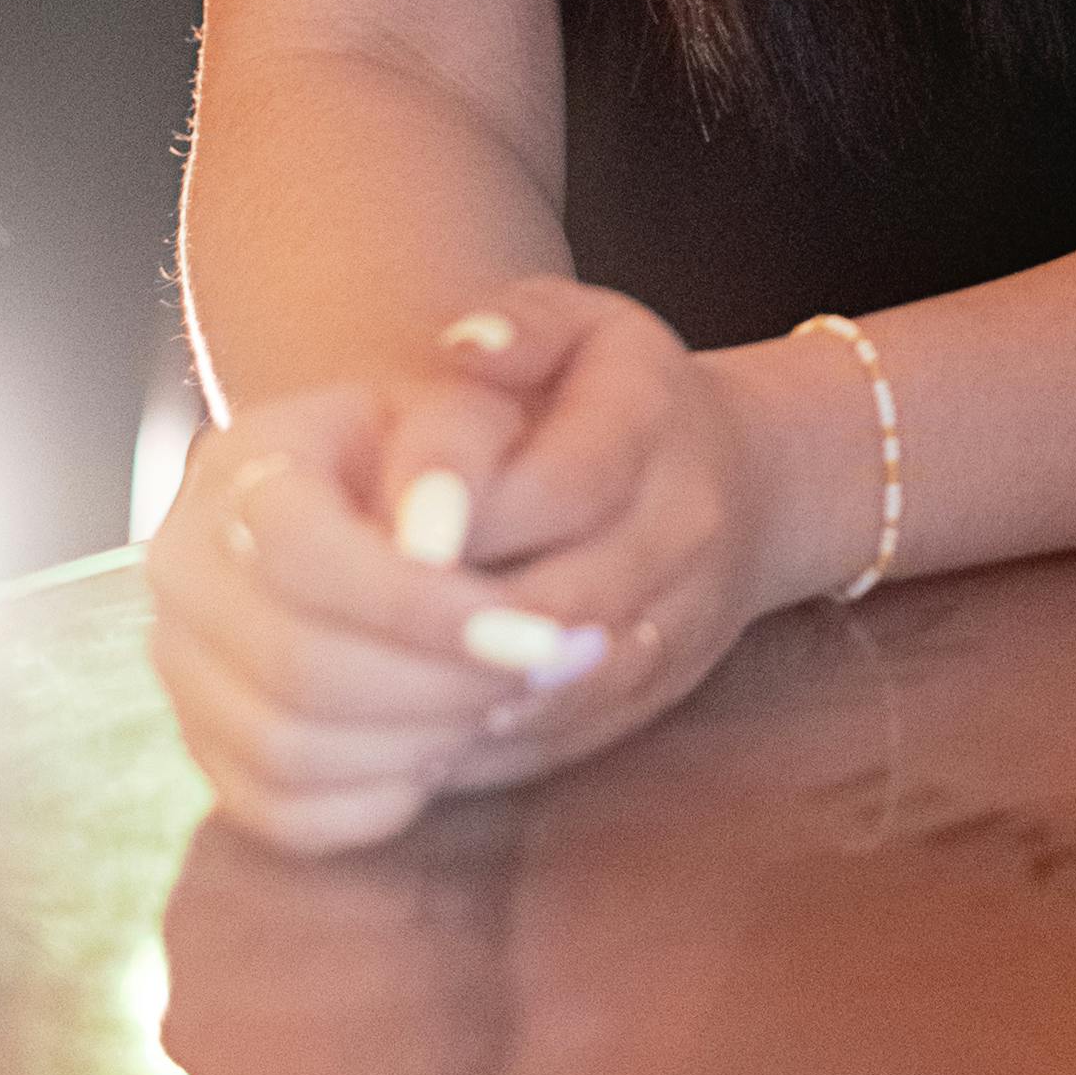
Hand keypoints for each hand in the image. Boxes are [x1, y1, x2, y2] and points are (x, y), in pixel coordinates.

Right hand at [145, 382, 525, 855]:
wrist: (368, 500)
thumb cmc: (430, 457)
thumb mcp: (456, 412)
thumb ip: (454, 452)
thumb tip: (435, 540)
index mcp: (238, 472)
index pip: (303, 557)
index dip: (424, 609)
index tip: (539, 634)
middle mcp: (183, 571)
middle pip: (297, 666)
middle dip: (443, 687)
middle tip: (546, 678)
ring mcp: (183, 671)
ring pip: (290, 750)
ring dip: (422, 743)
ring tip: (507, 706)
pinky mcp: (207, 751)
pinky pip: (286, 814)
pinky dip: (380, 798)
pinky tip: (445, 747)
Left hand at [359, 279, 778, 797]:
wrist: (737, 485)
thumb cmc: (615, 397)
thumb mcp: (581, 325)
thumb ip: (520, 326)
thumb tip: (464, 350)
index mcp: (652, 418)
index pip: (561, 483)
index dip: (464, 514)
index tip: (378, 532)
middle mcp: (684, 525)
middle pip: (562, 602)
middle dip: (443, 623)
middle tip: (338, 625)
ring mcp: (680, 620)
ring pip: (564, 688)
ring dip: (455, 698)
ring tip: (359, 689)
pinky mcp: (654, 694)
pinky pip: (563, 740)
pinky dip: (477, 748)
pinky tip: (395, 734)